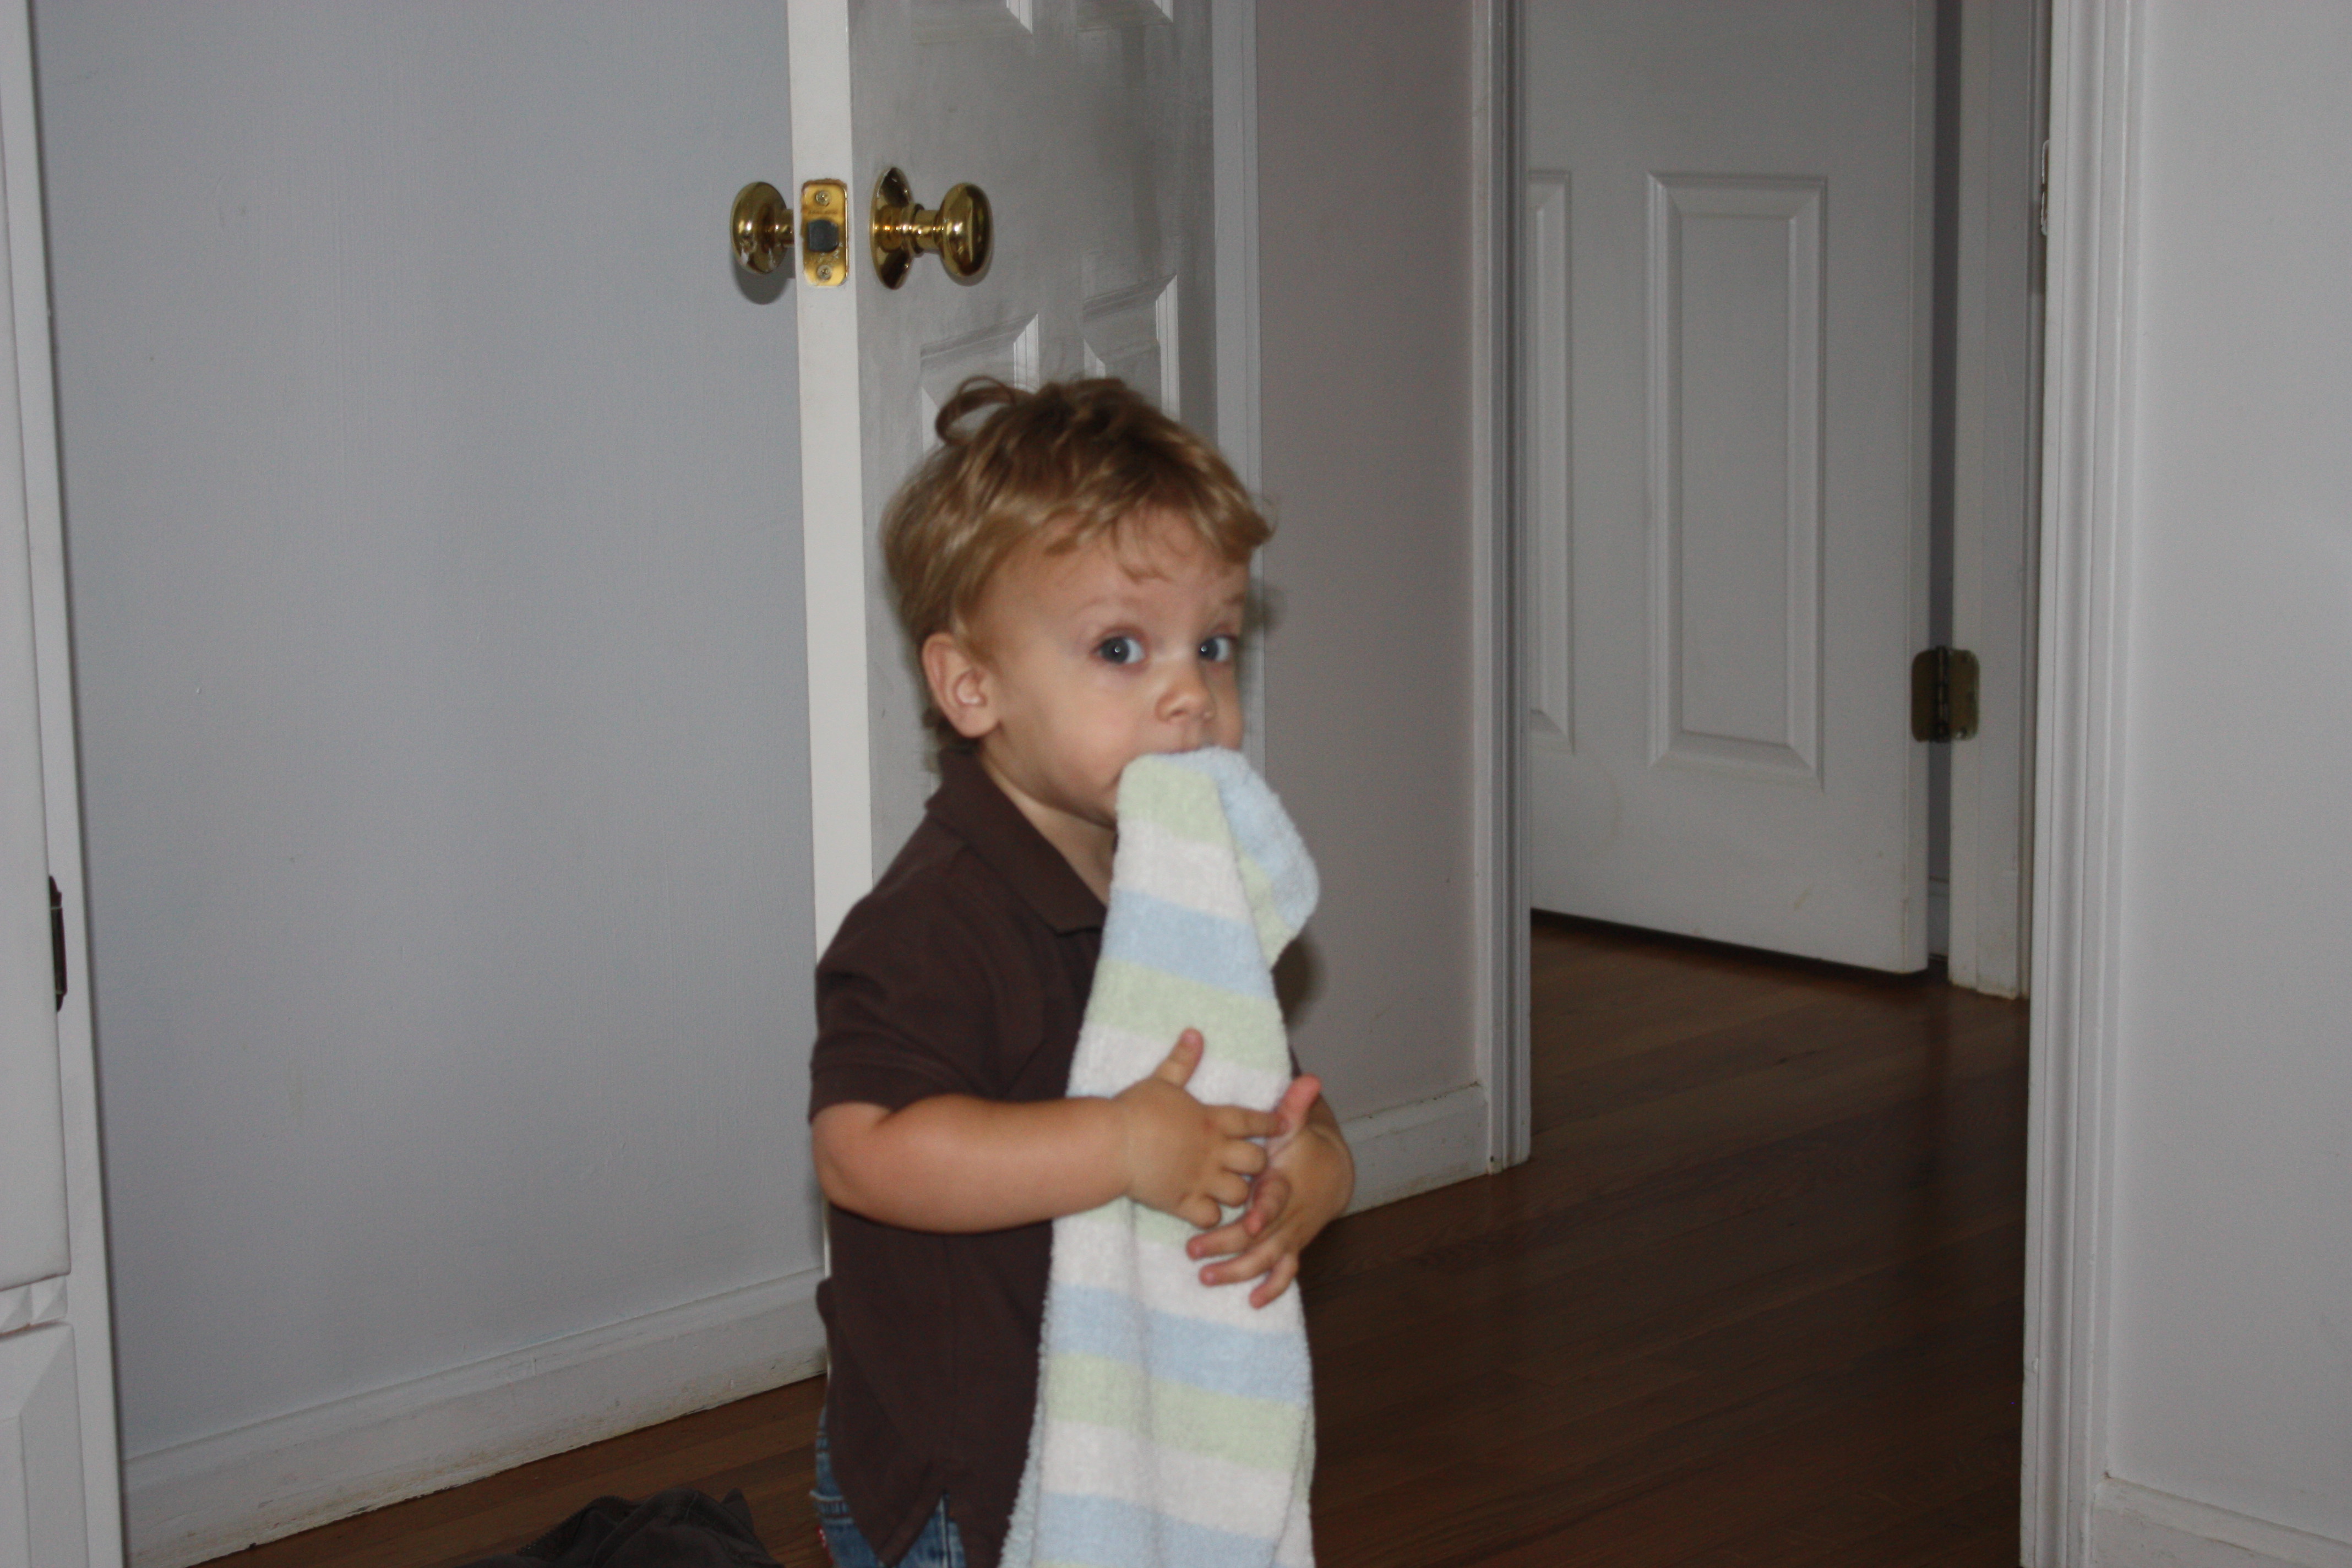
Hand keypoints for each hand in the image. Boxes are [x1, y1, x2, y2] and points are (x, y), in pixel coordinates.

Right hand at [1113, 1030, 1278, 1227]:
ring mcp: (1201, 1180)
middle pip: (1258, 1162)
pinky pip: (1211, 1217)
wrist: (1113, 1145)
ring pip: (1241, 1194)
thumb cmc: (1136, 1110)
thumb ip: (1182, 1060)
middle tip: (1247, 1163)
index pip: (1253, 1121)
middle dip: (1257, 1164)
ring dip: (1237, 1192)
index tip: (1283, 1125)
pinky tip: (1204, 1209)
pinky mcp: (1183, 1203)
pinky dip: (1211, 1216)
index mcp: (1212, 1120)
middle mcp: (1214, 1152)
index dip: (1271, 1123)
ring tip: (1228, 1189)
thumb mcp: (1161, 1080)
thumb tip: (1195, 1033)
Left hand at [1186, 1075, 1353, 1306]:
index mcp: (1286, 1182)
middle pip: (1261, 1235)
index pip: (1276, 1199)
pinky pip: (1286, 1272)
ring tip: (1205, 1277)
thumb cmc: (1302, 1146)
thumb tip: (1308, 1077)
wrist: (1333, 1172)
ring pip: (1268, 1258)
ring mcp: (1292, 1233)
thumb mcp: (1297, 1125)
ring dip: (1239, 1271)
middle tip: (1194, 1250)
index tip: (1246, 1221)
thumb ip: (1293, 1106)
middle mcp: (1290, 1213)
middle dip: (1229, 1245)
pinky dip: (1272, 1287)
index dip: (1263, 1210)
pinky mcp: (1293, 1246)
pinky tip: (1252, 1302)